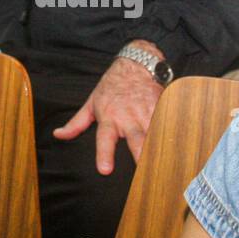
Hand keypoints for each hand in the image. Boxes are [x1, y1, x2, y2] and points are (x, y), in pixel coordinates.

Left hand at [52, 48, 164, 174]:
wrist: (135, 64)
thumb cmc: (112, 86)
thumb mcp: (91, 103)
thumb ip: (76, 123)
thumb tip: (58, 135)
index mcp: (110, 118)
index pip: (105, 139)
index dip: (104, 154)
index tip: (105, 170)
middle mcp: (129, 117)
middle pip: (136, 139)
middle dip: (140, 155)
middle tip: (144, 173)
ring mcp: (147, 112)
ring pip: (155, 134)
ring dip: (160, 149)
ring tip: (165, 167)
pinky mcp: (162, 108)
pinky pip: (169, 124)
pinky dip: (174, 135)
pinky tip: (180, 148)